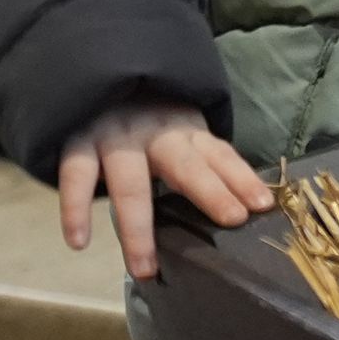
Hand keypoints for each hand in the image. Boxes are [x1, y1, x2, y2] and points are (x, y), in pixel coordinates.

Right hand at [56, 94, 272, 279]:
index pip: (219, 154)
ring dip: (137, 227)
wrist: (91, 71)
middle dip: (210, 191)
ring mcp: (113, 136)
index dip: (241, 177)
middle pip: (185, 164)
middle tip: (232, 219)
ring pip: (129, 182)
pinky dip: (75, 209)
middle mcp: (153, 132)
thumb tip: (238, 208)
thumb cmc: (142, 115)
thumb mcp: (176, 130)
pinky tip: (79, 243)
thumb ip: (197, 161)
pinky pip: (76, 177)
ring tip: (145, 268)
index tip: (263, 205)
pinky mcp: (76, 141)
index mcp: (184, 130)